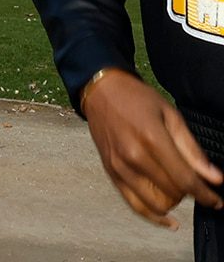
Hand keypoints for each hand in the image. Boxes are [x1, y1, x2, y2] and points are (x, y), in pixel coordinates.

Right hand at [81, 69, 222, 227]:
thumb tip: (214, 178)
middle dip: (189, 193)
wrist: (100, 92)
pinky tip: (168, 220)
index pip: (185, 179)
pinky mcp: (110, 172)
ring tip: (178, 190)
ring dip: (172, 202)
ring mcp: (119, 167)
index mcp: (151, 139)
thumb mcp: (171, 115)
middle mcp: (133, 157)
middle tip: (195, 183)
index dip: (205, 194)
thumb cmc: (138, 100)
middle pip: (172, 193)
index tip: (217, 201)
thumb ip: (191, 149)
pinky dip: (152, 216)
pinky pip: (133, 204)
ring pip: (155, 204)